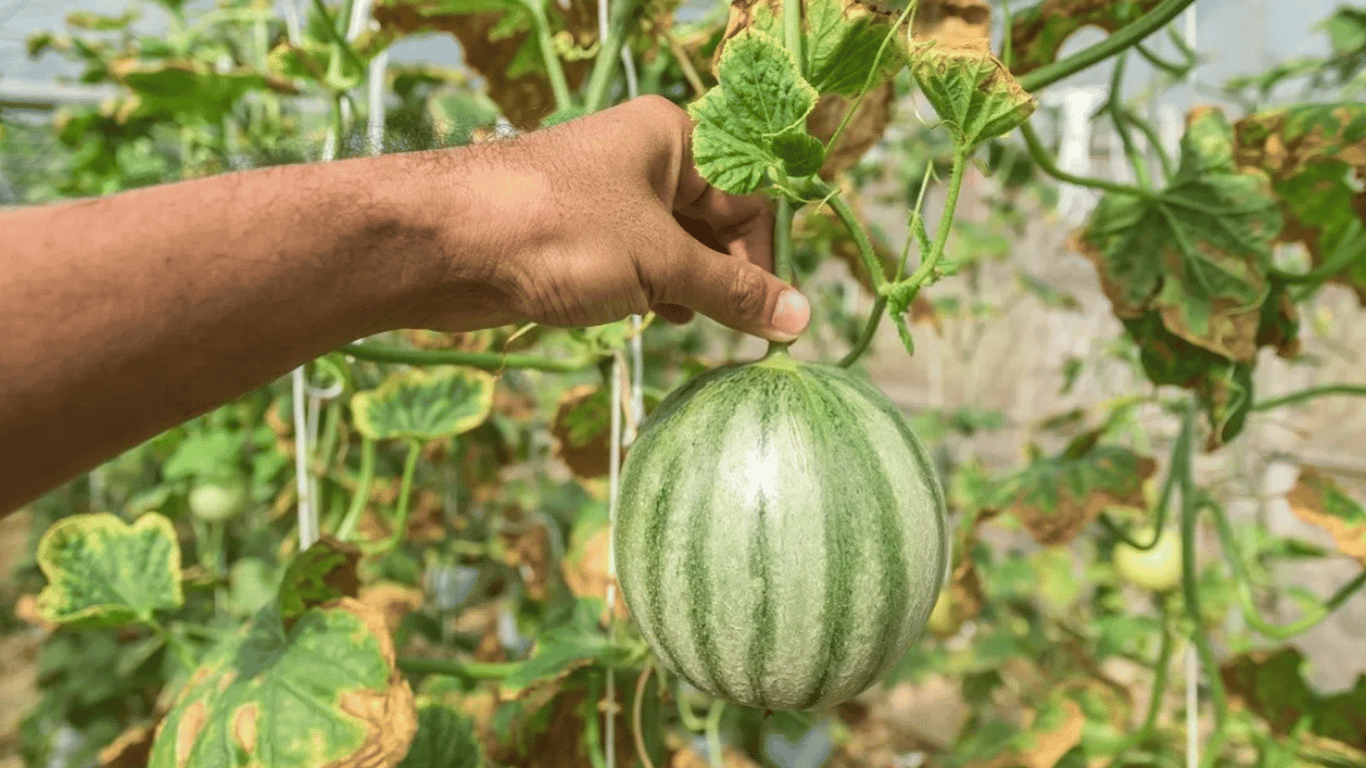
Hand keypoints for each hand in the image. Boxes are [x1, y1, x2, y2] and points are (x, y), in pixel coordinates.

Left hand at [419, 95, 810, 341]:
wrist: (443, 244)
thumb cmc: (560, 232)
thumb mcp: (660, 261)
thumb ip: (732, 291)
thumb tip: (801, 319)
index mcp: (672, 137)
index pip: (749, 192)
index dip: (769, 251)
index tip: (783, 311)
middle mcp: (644, 160)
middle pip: (716, 218)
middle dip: (734, 273)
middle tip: (754, 331)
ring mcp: (609, 200)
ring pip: (678, 245)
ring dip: (699, 288)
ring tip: (716, 330)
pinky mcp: (580, 239)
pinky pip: (641, 263)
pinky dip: (662, 292)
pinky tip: (671, 320)